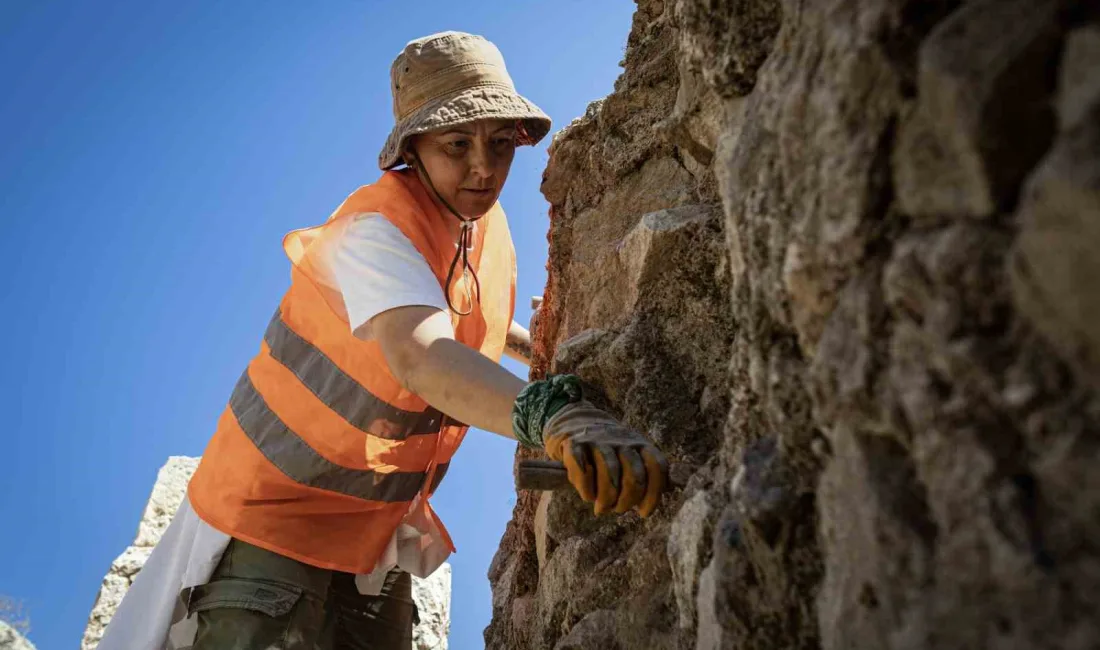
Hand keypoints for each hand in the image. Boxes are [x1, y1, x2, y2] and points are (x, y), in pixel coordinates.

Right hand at [541, 401, 667, 516]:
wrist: (574, 420)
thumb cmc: (608, 449)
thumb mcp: (633, 454)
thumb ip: (650, 471)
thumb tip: (672, 487)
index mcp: (640, 444)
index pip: (656, 467)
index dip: (653, 495)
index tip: (643, 513)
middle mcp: (621, 440)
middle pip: (634, 476)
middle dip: (627, 501)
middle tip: (617, 509)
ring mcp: (598, 441)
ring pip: (610, 473)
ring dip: (607, 499)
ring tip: (602, 508)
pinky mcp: (574, 444)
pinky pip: (582, 469)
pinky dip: (586, 489)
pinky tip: (588, 495)